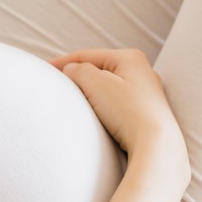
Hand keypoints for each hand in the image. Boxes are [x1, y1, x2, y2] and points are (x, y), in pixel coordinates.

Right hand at [50, 49, 179, 154]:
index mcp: (130, 58)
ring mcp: (147, 94)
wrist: (156, 145)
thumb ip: (79, 71)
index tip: (45, 68)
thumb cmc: (128, 111)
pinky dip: (102, 105)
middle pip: (100, 70)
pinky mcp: (146, 114)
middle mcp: (143, 72)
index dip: (64, 62)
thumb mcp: (97, 83)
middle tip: (58, 83)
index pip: (89, 55)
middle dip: (78, 76)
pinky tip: (95, 114)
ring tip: (74, 100)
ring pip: (109, 88)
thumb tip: (72, 70)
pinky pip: (117, 104)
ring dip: (90, 92)